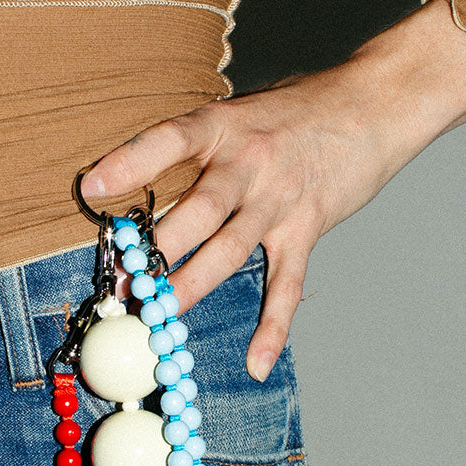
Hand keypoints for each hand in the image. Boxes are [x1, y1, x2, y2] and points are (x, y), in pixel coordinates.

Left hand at [80, 0, 465, 378]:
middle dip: (157, 250)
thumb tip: (135, 181)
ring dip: (193, 285)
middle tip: (123, 283)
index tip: (90, 189)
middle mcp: (249, 162)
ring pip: (231, 250)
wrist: (374, 104)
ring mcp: (279, 199)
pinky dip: (272, 326)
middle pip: (198, 210)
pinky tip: (255, 362)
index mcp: (223, 125)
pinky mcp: (307, 228)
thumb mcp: (239, 112)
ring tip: (159, 316)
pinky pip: (286, 284)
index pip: (169, 140)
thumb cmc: (296, 110)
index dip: (129, 163)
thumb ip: (197, 148)